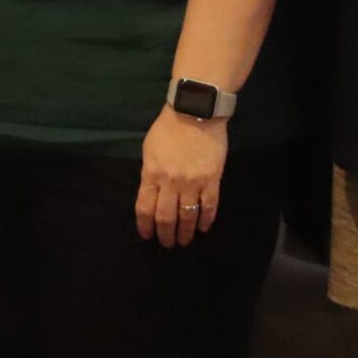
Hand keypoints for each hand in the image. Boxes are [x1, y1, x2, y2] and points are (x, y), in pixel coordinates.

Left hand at [137, 106, 227, 246]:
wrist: (195, 113)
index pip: (144, 207)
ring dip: (185, 232)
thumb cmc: (168, 128)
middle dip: (165, 234)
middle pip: (166, 217)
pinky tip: (203, 228)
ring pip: (187, 216)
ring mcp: (192, 183)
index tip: (147, 235)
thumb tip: (151, 192)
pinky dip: (206, 220)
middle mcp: (170, 182)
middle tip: (167, 244)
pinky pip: (209, 207)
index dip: (145, 225)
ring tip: (184, 241)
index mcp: (151, 174)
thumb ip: (150, 173)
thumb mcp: (149, 150)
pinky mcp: (212, 180)